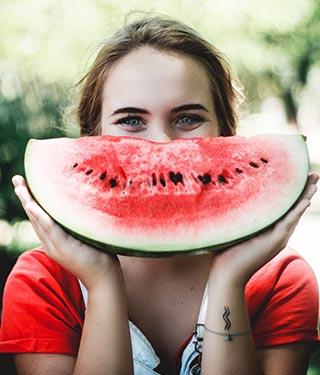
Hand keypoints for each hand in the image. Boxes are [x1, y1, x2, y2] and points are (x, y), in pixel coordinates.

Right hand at [12, 175, 121, 289]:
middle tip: (17, 179)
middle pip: (34, 217)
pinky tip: (33, 206)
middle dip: (25, 197)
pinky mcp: (65, 248)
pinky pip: (51, 230)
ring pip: (39, 221)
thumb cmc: (98, 255)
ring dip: (29, 203)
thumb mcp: (84, 236)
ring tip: (20, 188)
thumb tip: (84, 203)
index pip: (39, 217)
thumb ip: (78, 224)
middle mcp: (51, 243)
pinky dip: (41, 217)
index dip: (31, 201)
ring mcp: (56, 246)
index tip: (24, 184)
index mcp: (54, 240)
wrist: (104, 278)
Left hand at [210, 173, 318, 285]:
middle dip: (305, 191)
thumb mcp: (237, 230)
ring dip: (305, 196)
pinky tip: (305, 200)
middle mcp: (278, 234)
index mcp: (270, 231)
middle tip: (314, 175)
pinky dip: (297, 211)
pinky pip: (288, 223)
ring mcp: (278, 238)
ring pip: (295, 214)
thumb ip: (241, 217)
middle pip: (295, 208)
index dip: (294, 194)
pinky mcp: (274, 242)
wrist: (227, 274)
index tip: (300, 178)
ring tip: (314, 182)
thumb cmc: (227, 253)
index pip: (286, 209)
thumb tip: (229, 197)